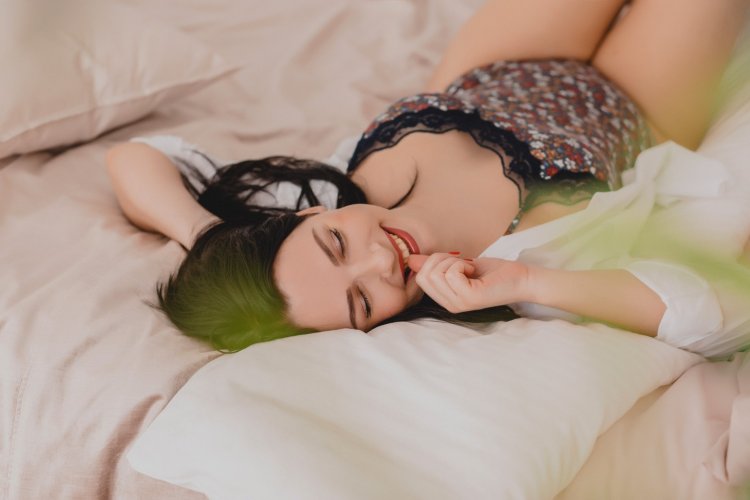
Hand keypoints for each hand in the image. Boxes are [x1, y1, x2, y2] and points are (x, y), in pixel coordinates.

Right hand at [408, 253, 530, 312]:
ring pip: (435, 273)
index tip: (456, 261)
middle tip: (463, 264)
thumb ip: (436, 264)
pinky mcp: (469, 298)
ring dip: (453, 262)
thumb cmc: (495, 272)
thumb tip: (411, 260)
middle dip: (441, 260)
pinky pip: (451, 274)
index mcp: (446, 299)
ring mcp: (458, 303)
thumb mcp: (459, 264)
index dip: (434, 261)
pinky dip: (462, 265)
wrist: (522, 278)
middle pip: (424, 276)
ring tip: (470, 269)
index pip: (420, 278)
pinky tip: (475, 272)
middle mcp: (449, 305)